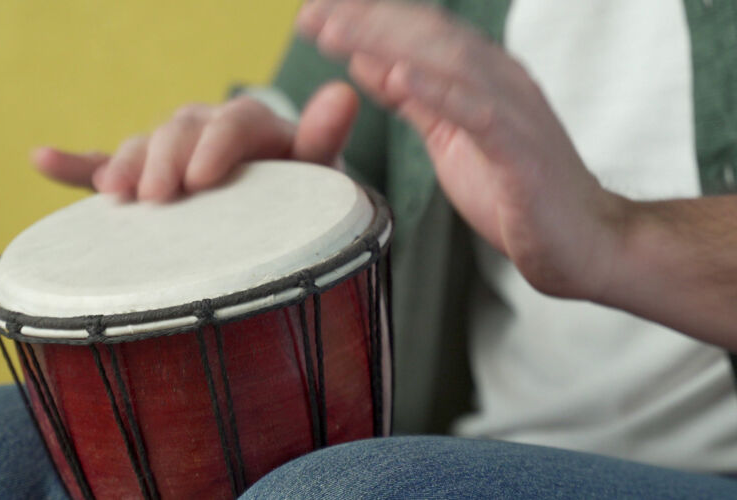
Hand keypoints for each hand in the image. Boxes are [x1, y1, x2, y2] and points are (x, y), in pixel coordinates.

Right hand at [32, 81, 358, 201]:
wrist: (277, 208)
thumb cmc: (301, 197)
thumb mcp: (318, 170)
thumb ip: (324, 135)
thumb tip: (345, 92)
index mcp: (250, 126)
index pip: (232, 122)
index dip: (215, 146)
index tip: (202, 179)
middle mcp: (205, 131)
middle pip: (179, 130)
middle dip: (165, 160)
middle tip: (160, 197)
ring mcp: (170, 152)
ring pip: (142, 146)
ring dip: (124, 165)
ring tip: (113, 191)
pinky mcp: (143, 174)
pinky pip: (104, 164)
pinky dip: (75, 164)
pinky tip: (42, 159)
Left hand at [298, 0, 627, 300]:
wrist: (583, 243)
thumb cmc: (515, 192)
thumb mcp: (449, 137)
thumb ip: (415, 100)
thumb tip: (368, 62)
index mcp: (480, 77)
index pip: (418, 31)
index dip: (365, 17)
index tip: (313, 15)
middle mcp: (499, 80)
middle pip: (426, 33)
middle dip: (364, 20)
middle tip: (308, 16)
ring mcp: (513, 111)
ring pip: (447, 61)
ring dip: (387, 43)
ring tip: (336, 34)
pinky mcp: (521, 151)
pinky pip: (478, 112)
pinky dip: (437, 91)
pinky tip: (397, 78)